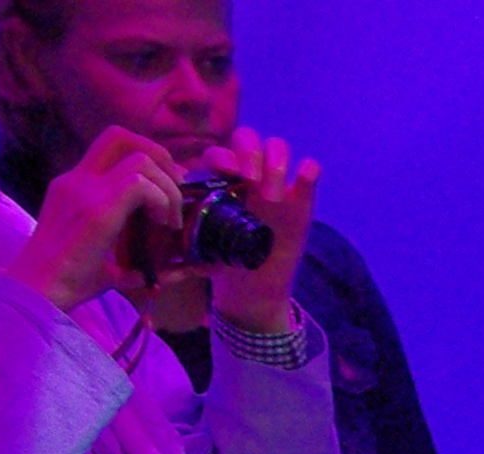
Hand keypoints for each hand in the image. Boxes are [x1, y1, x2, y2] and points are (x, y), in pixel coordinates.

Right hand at [5, 127, 182, 311]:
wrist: (38, 292)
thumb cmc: (70, 282)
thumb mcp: (108, 261)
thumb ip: (140, 257)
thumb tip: (185, 270)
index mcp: (75, 186)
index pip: (110, 146)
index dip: (147, 156)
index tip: (168, 188)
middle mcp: (77, 179)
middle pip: (120, 135)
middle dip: (160, 155)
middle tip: (177, 190)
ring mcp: (84, 190)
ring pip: (140, 159)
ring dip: (168, 187)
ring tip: (170, 220)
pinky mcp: (96, 209)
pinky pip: (141, 184)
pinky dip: (162, 200)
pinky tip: (162, 224)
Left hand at [195, 128, 321, 335]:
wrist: (255, 284)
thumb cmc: (222, 262)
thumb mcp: (198, 254)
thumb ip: (187, 252)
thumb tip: (173, 260)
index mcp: (220, 180)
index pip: (219, 153)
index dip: (223, 159)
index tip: (228, 176)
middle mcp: (248, 175)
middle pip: (248, 139)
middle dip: (249, 154)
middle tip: (252, 182)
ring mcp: (277, 184)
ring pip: (277, 147)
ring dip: (276, 163)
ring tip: (273, 197)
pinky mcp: (302, 199)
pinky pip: (310, 171)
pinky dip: (309, 171)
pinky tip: (303, 180)